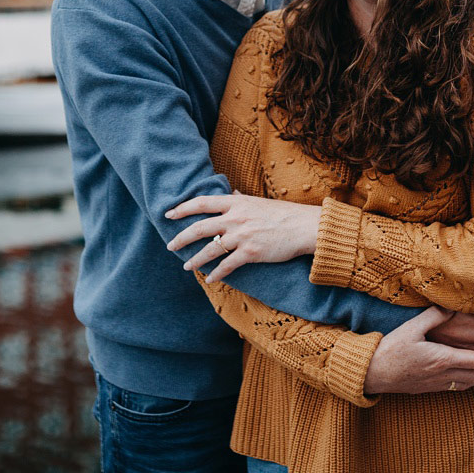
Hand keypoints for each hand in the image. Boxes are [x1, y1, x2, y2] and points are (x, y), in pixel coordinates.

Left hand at [164, 193, 321, 281]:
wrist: (303, 227)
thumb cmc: (283, 213)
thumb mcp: (258, 201)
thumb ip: (241, 199)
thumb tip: (231, 193)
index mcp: (236, 202)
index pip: (202, 202)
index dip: (183, 208)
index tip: (169, 214)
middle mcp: (236, 218)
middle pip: (200, 227)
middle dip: (181, 238)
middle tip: (170, 246)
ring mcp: (242, 236)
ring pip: (210, 249)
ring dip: (195, 260)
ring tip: (186, 266)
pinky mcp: (251, 252)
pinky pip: (227, 265)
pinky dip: (217, 274)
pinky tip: (210, 279)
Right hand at [363, 307, 473, 394]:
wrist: (374, 373)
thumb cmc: (391, 349)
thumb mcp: (411, 328)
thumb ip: (432, 316)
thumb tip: (450, 304)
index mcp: (442, 359)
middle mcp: (445, 374)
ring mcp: (440, 383)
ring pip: (473, 382)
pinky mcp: (435, 387)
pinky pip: (463, 386)